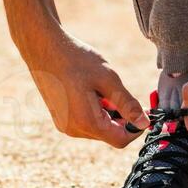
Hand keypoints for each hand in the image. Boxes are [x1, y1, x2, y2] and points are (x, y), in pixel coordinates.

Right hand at [19, 26, 148, 148]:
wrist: (43, 47)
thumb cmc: (76, 59)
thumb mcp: (108, 79)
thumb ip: (128, 104)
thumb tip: (145, 123)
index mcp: (86, 122)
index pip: (120, 140)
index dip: (136, 128)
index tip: (144, 111)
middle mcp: (74, 129)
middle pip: (109, 134)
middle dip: (121, 118)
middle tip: (121, 92)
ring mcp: (65, 125)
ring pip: (98, 128)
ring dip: (108, 112)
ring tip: (102, 88)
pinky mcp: (60, 119)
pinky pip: (86, 122)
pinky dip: (96, 110)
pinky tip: (90, 90)